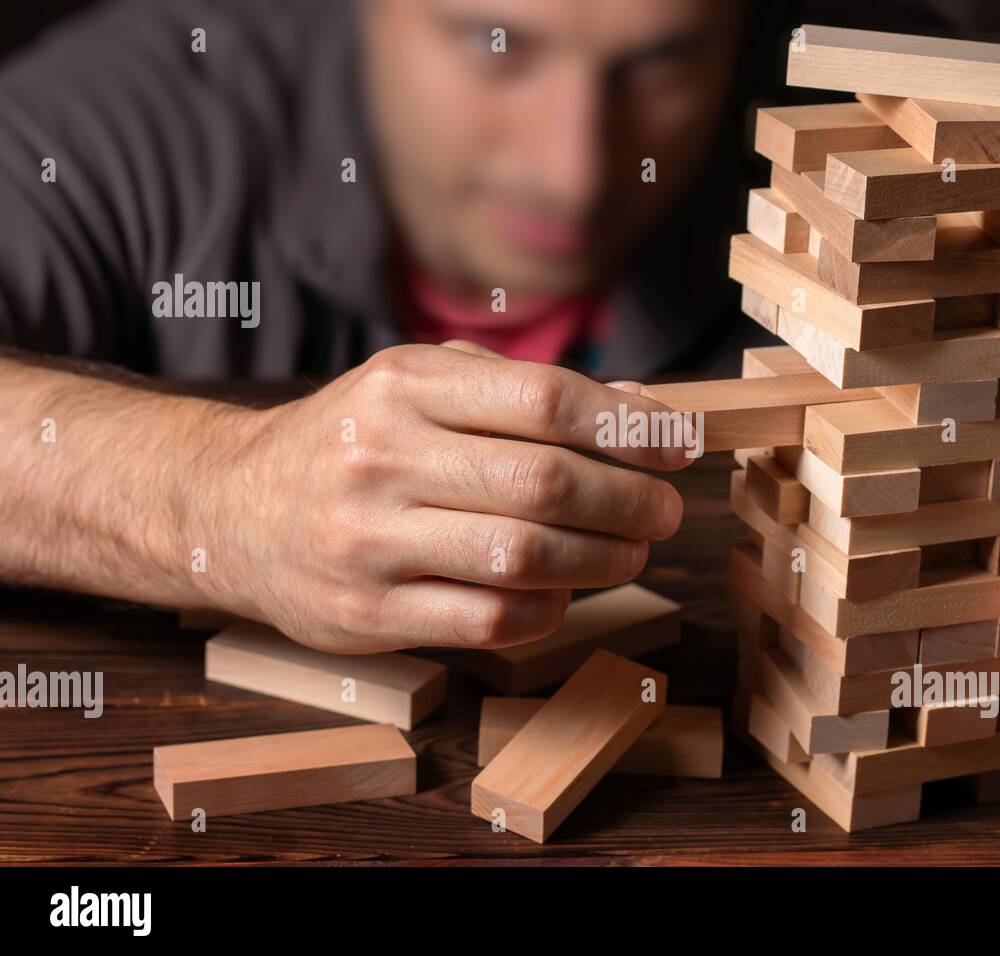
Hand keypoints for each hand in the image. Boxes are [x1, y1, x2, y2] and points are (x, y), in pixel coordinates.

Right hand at [211, 342, 691, 651]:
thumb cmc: (354, 442)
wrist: (232, 511)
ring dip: (602, 559)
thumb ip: (521, 392)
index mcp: (403, 384)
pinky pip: (490, 619)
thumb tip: (645, 409)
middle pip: (545, 481)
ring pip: (524, 556)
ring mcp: (368, 539)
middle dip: (630, 499)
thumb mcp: (420, 386)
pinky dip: (549, 609)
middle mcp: (381, 456)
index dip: (630, 426)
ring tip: (631, 550)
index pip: (546, 398)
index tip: (680, 445)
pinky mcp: (365, 612)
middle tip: (664, 511)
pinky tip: (563, 592)